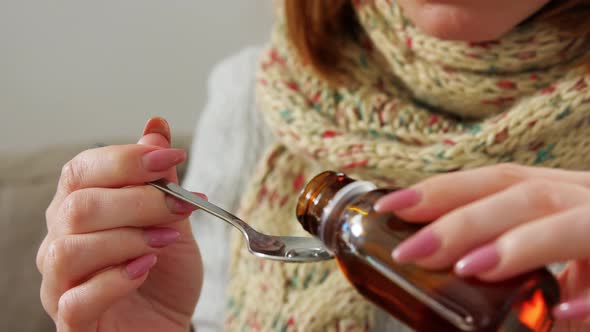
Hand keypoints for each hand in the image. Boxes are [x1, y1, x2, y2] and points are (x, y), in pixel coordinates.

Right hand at [37, 117, 203, 331]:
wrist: (168, 323)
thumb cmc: (164, 273)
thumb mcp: (172, 220)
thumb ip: (159, 180)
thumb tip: (156, 127)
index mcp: (79, 209)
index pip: (81, 170)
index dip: (126, 160)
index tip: (174, 158)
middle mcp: (60, 242)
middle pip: (78, 207)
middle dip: (138, 201)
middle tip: (180, 207)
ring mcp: (60, 284)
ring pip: (70, 250)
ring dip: (128, 239)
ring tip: (166, 240)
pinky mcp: (71, 321)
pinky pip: (76, 300)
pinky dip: (116, 280)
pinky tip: (146, 269)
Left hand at [375, 164, 589, 329]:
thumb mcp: (561, 255)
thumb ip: (518, 266)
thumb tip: (462, 277)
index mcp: (559, 194)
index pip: (495, 180)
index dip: (443, 189)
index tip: (391, 206)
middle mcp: (587, 197)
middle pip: (522, 193)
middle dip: (462, 217)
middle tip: (411, 248)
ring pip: (570, 219)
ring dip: (519, 243)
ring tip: (469, 267)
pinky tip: (566, 316)